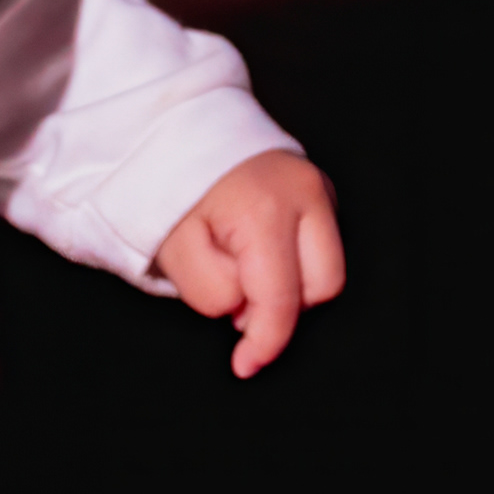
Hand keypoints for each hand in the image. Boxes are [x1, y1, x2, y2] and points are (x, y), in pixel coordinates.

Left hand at [154, 149, 344, 378]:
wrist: (168, 129)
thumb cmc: (165, 186)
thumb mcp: (173, 247)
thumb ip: (211, 290)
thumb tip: (243, 310)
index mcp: (265, 208)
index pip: (281, 299)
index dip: (264, 342)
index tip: (244, 364)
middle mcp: (305, 192)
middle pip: (321, 287)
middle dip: (280, 307)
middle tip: (234, 300)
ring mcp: (318, 185)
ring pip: (327, 269)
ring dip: (288, 284)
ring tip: (239, 267)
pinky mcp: (319, 185)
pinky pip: (320, 243)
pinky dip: (292, 259)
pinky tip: (254, 248)